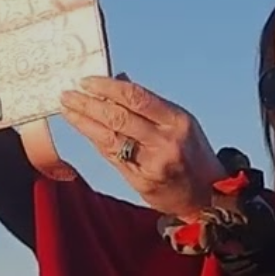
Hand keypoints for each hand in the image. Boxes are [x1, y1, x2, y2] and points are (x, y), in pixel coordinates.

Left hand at [60, 76, 225, 216]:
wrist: (207, 195)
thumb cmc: (192, 154)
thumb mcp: (181, 124)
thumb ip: (150, 105)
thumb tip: (119, 80)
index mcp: (178, 121)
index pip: (136, 97)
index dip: (108, 87)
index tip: (86, 81)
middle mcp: (166, 142)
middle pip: (119, 117)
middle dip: (89, 104)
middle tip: (67, 95)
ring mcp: (153, 164)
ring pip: (110, 138)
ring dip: (84, 122)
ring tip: (67, 110)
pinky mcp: (142, 182)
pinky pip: (112, 157)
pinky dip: (95, 140)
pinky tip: (83, 129)